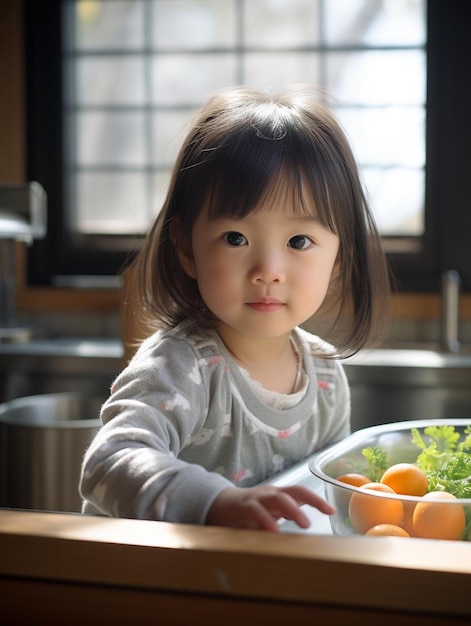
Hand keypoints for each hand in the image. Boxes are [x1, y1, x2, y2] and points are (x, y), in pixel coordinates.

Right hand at [205, 484, 334, 531]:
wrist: (220, 505)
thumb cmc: (250, 512)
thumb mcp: (271, 514)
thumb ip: (286, 518)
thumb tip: (308, 532)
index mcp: (279, 496)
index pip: (301, 493)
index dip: (317, 500)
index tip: (332, 511)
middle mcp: (270, 494)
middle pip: (293, 492)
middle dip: (311, 500)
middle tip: (323, 514)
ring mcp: (257, 499)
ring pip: (277, 498)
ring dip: (293, 510)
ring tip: (304, 523)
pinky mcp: (243, 507)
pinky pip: (255, 511)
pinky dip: (265, 519)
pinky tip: (273, 529)